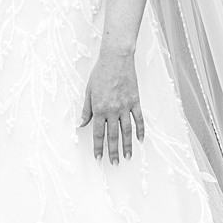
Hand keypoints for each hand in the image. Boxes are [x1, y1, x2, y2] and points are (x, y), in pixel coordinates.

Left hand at [80, 48, 143, 162]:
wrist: (116, 59)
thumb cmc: (100, 73)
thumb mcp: (89, 90)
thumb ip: (87, 109)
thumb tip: (81, 124)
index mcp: (99, 108)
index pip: (98, 132)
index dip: (98, 146)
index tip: (98, 157)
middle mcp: (113, 110)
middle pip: (113, 135)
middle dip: (112, 151)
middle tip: (113, 163)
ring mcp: (126, 107)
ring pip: (127, 131)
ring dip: (127, 146)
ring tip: (127, 158)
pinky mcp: (135, 102)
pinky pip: (139, 120)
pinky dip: (140, 131)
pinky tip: (140, 140)